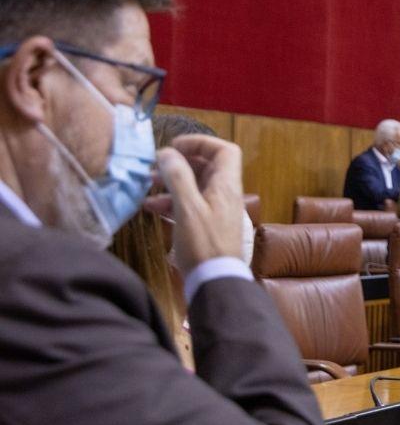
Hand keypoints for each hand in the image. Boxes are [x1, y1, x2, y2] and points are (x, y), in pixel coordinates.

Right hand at [146, 135, 243, 274]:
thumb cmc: (203, 244)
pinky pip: (189, 204)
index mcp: (226, 186)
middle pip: (206, 166)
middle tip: (157, 165)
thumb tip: (167, 153)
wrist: (215, 281)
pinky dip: (172, 201)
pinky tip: (151, 208)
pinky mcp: (206, 225)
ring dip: (172, 182)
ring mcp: (216, 210)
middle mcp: (224, 194)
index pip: (224, 150)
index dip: (201, 143)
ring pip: (195, 186)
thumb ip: (178, 178)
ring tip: (148, 183)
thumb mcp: (188, 208)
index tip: (176, 147)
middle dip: (180, 162)